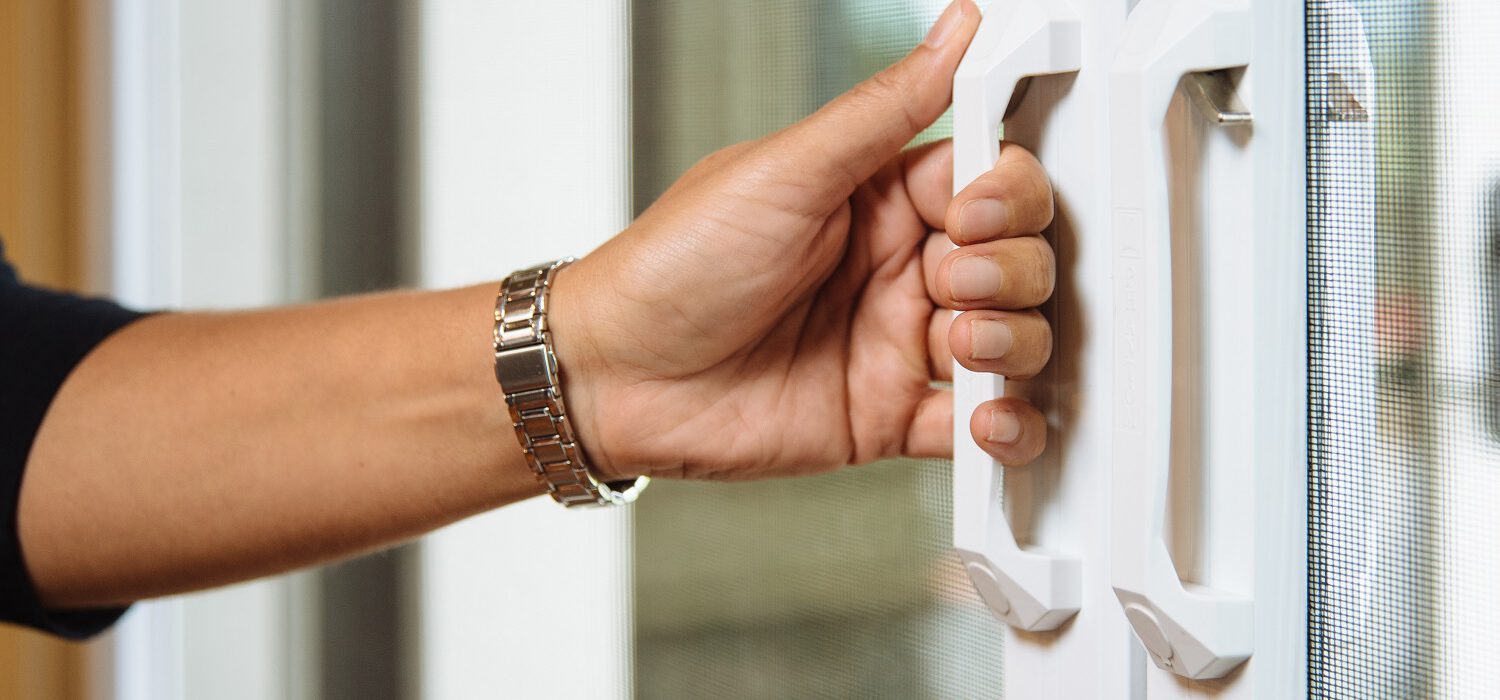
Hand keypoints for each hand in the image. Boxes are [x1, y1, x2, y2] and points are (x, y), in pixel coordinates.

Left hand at [550, 0, 1054, 480]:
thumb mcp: (784, 173)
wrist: (611, 379)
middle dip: (1010, 269)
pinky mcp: (888, 417)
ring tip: (957, 341)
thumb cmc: (673, 265)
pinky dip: (1007, 425)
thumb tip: (958, 28)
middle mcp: (898, 268)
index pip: (990, 180)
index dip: (1007, 194)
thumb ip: (884, 110)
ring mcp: (896, 344)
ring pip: (1012, 338)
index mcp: (880, 197)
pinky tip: (986, 417)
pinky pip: (974, 426)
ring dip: (1011, 339)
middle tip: (953, 280)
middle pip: (1017, 259)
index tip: (978, 209)